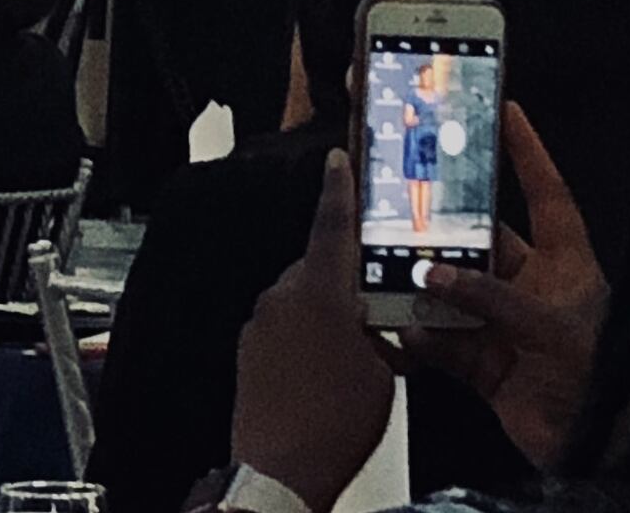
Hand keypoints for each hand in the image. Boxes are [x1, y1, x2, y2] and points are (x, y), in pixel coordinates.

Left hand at [230, 150, 393, 512]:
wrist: (279, 468)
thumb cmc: (336, 423)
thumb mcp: (382, 374)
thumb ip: (379, 335)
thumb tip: (376, 326)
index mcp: (319, 293)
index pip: (331, 228)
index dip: (338, 191)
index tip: (337, 161)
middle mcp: (281, 298)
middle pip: (319, 268)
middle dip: (347, 281)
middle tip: (379, 305)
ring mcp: (259, 322)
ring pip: (301, 299)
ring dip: (327, 313)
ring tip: (359, 350)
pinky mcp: (248, 347)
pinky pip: (284, 326)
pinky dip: (307, 336)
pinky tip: (328, 369)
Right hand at [395, 103, 601, 472]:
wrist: (592, 451)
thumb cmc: (600, 383)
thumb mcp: (553, 331)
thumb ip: (491, 299)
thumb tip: (432, 276)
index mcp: (564, 265)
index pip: (546, 194)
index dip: (527, 152)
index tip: (504, 109)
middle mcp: (528, 286)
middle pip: (476, 237)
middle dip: (440, 220)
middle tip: (402, 187)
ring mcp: (499, 322)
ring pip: (445, 287)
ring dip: (415, 282)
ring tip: (381, 264)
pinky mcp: (477, 359)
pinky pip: (434, 337)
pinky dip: (412, 335)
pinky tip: (395, 329)